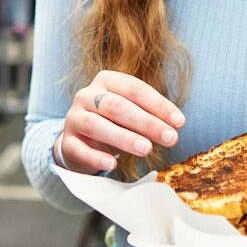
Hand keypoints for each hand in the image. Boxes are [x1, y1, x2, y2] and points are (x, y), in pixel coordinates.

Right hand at [57, 70, 184, 173]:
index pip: (135, 89)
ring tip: (146, 149)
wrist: (80, 142)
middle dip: (147, 122)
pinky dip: (96, 157)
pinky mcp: (67, 142)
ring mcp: (74, 118)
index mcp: (106, 81)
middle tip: (170, 138)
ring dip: (123, 137)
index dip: (159, 105)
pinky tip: (113, 165)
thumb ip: (149, 115)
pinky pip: (80, 149)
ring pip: (97, 125)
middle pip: (117, 106)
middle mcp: (87, 95)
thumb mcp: (130, 114)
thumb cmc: (112, 123)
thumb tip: (175, 126)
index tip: (180, 122)